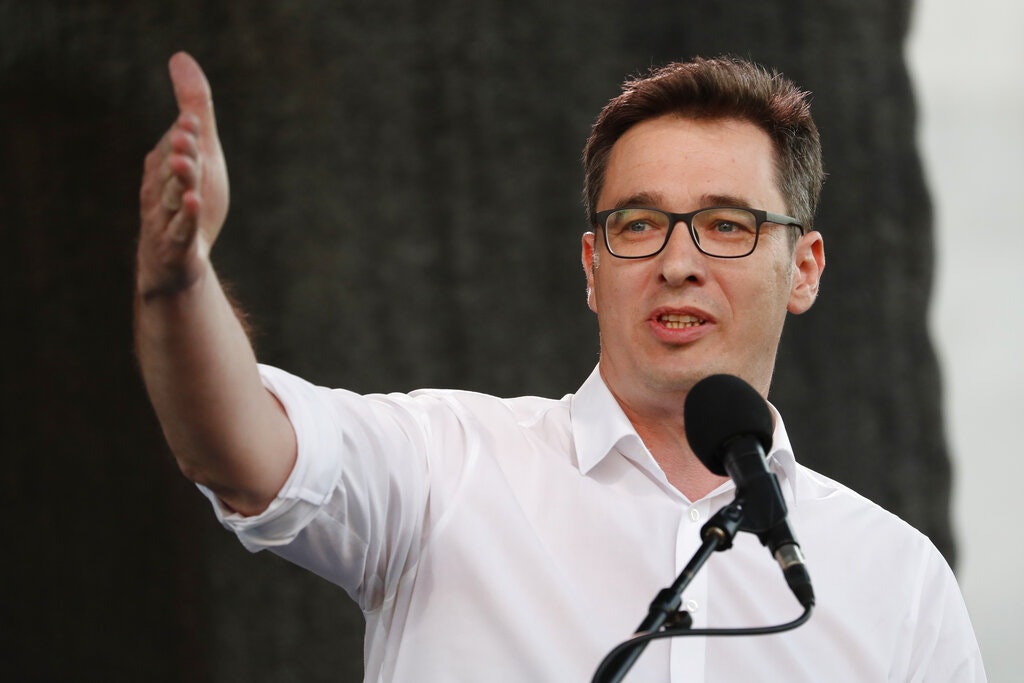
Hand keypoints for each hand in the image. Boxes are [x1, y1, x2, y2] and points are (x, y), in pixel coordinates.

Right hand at [137, 52, 229, 297]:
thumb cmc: (189, 201)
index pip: (175, 146)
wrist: (174, 264)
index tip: (193, 118)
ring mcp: (167, 219)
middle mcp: (161, 190)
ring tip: (187, 165)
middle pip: (172, 169)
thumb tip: (180, 57)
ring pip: (174, 198)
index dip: (185, 133)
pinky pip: (181, 230)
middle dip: (180, 152)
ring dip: (180, 182)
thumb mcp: (199, 152)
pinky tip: (195, 204)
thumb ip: (193, 108)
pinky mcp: (177, 245)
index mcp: (164, 166)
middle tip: (186, 135)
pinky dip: (187, 218)